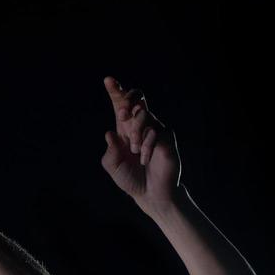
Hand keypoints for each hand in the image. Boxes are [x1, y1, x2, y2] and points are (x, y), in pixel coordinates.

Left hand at [101, 76, 180, 212]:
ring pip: (144, 114)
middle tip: (121, 114)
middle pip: (137, 99)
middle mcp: (141, 125)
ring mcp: (156, 129)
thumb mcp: (113, 166)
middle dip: (127, 100)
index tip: (108, 80)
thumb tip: (109, 133)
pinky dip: (146, 146)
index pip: (120, 105)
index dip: (115, 91)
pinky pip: (155, 132)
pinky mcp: (167, 137)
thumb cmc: (130, 178)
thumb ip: (109, 151)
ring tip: (134, 151)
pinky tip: (145, 158)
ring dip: (136, 132)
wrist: (150, 193)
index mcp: (125, 129)